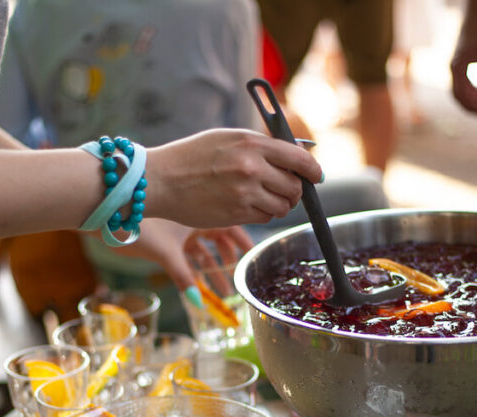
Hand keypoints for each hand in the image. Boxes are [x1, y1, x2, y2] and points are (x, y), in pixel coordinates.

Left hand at [108, 218, 253, 293]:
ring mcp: (179, 228)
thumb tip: (199, 304)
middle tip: (237, 279)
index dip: (243, 242)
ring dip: (213, 269)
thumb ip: (184, 278)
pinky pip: (189, 253)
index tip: (253, 257)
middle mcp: (193, 218)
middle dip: (229, 261)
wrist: (110, 217)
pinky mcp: (167, 237)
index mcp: (200, 212)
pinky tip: (202, 286)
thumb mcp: (167, 254)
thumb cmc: (141, 226)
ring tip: (223, 291)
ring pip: (204, 249)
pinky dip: (196, 268)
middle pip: (219, 240)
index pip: (231, 226)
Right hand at [144, 129, 321, 227]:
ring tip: (262, 197)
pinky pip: (264, 218)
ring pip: (282, 206)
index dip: (313, 170)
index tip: (316, 176)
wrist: (161, 179)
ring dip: (278, 205)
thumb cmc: (192, 156)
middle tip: (285, 190)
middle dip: (295, 191)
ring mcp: (244, 192)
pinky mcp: (236, 214)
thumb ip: (260, 145)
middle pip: (295, 186)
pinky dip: (262, 214)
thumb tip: (296, 154)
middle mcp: (252, 168)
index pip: (299, 158)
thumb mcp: (227, 138)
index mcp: (252, 143)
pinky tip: (245, 205)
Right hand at [450, 4, 476, 114]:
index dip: (472, 104)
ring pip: (455, 91)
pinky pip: (457, 84)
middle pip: (456, 95)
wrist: (476, 16)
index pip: (462, 92)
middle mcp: (452, 67)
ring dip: (467, 100)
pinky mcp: (456, 64)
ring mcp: (452, 66)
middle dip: (468, 106)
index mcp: (459, 66)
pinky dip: (467, 92)